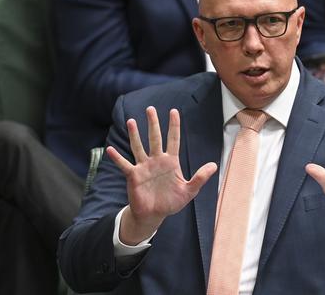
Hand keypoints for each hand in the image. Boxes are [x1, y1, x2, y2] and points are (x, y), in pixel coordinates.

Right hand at [107, 107, 217, 244]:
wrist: (154, 215)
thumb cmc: (171, 201)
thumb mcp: (189, 190)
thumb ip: (200, 178)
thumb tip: (214, 165)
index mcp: (170, 162)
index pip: (173, 140)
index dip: (174, 126)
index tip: (174, 111)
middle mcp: (156, 161)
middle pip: (155, 138)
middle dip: (153, 124)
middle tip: (150, 108)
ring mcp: (144, 167)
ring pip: (139, 147)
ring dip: (135, 135)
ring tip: (131, 121)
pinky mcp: (134, 176)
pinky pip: (124, 165)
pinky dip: (117, 158)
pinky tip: (110, 149)